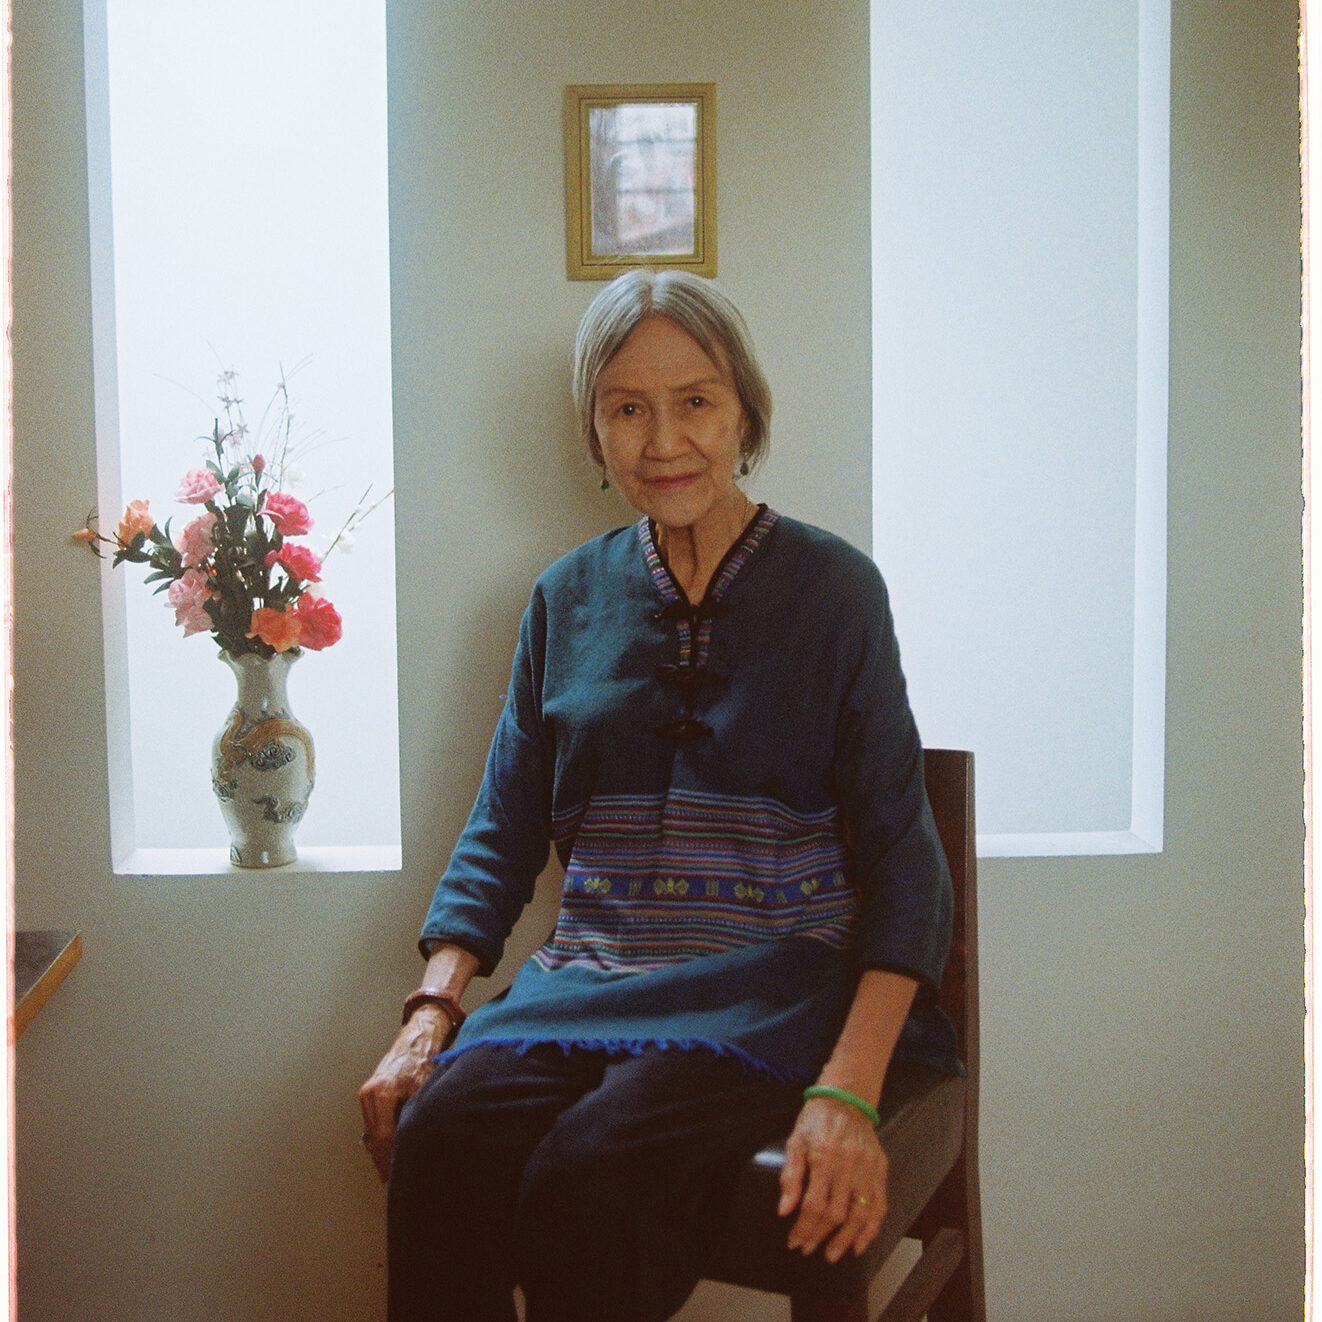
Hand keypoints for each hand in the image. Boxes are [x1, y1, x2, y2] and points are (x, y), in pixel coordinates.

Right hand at [358, 1005, 453, 1182]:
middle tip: (394, 1179)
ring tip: (394, 1168)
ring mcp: (367, 1094)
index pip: (382, 1136)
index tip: (394, 1175)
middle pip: (374, 1138)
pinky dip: (382, 1137)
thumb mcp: (424, 1088)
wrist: (419, 1036)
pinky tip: (392, 1148)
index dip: (389, 1159)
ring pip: (372, 1132)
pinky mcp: (371, 1094)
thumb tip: (418, 1143)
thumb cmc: (424, 1058)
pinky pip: (374, 1123)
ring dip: (382, 1150)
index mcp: (380, 1093)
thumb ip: (417, 1116)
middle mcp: (369, 1094)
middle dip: (384, 1159)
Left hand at [777, 1095, 887, 1261]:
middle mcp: (848, 1163)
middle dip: (820, 1235)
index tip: (794, 1241)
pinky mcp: (880, 1168)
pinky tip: (860, 1244)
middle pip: (836, 1213)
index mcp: (823, 1156)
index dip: (804, 1227)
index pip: (814, 1204)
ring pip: (860, 1214)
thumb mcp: (795, 1141)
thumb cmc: (816, 1120)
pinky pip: (879, 1205)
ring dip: (846, 1239)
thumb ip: (790, 1176)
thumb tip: (784, 1210)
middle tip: (808, 1248)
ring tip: (832, 1254)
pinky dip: (871, 1228)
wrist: (846, 1098)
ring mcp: (868, 1167)